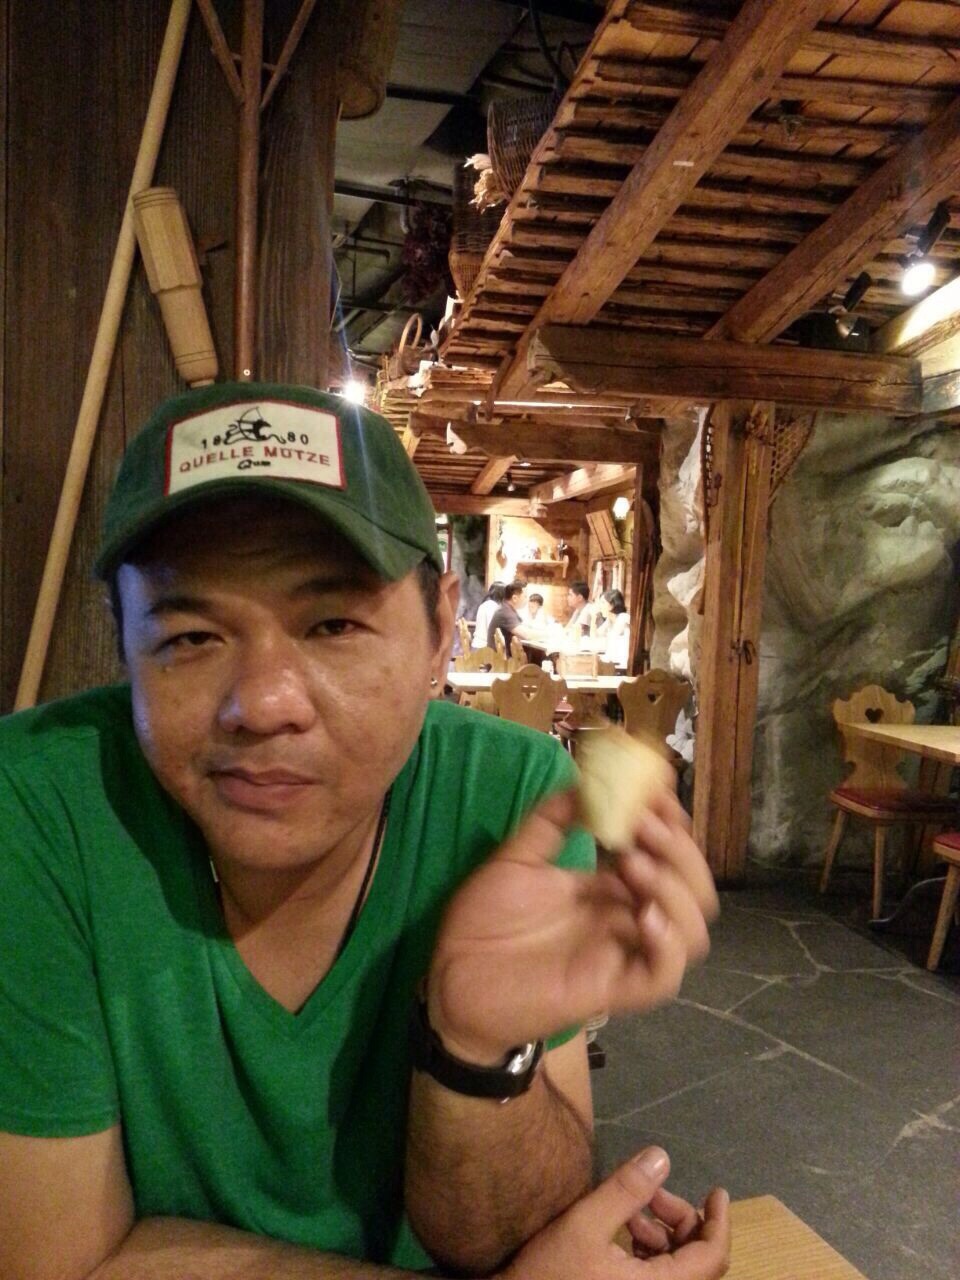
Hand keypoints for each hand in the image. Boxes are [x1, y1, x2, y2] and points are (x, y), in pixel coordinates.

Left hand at [428, 786, 717, 1062]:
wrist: (450, 976)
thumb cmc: (482, 922)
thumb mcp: (517, 856)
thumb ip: (552, 820)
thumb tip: (585, 778)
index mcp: (609, 888)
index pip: (666, 855)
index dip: (670, 823)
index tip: (653, 791)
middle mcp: (624, 919)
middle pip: (692, 888)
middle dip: (678, 850)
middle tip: (643, 825)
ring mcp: (620, 954)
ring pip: (692, 932)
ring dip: (676, 891)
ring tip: (633, 865)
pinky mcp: (610, 989)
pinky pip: (663, 976)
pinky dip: (667, 944)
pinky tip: (645, 916)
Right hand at [497, 1146, 729, 1279]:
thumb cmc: (550, 1274)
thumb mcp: (584, 1224)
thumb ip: (625, 1192)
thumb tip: (662, 1158)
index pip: (711, 1258)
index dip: (719, 1222)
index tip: (716, 1191)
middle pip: (696, 1263)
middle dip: (680, 1221)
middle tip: (652, 1193)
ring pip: (676, 1269)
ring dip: (663, 1235)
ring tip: (631, 1211)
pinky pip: (656, 1278)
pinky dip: (649, 1251)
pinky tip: (623, 1231)